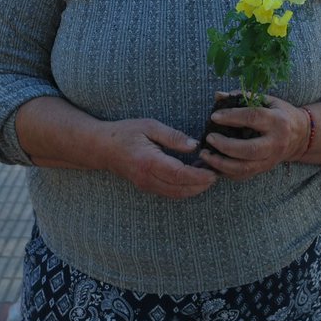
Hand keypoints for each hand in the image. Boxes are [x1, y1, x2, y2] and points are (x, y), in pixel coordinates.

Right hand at [103, 118, 217, 198]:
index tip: (214, 172)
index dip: (199, 176)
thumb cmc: (125, 133)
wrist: (103, 148)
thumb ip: (173, 136)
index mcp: (149, 162)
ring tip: (208, 173)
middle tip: (217, 173)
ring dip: (195, 188)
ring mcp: (146, 186)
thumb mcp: (149, 126)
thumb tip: (195, 145)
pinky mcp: (147, 187)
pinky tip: (194, 176)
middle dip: (202, 185)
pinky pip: (170, 192)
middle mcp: (147, 179)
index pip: (179, 175)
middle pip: (181, 189)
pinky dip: (185, 188)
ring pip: (177, 194)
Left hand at [198, 95, 309, 179]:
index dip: (232, 117)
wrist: (300, 135)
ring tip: (205, 155)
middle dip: (226, 145)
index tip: (214, 116)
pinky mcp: (265, 169)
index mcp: (278, 121)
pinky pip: (243, 175)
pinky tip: (212, 164)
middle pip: (250, 149)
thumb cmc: (280, 114)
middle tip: (209, 138)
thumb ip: (242, 97)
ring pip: (245, 167)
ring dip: (221, 163)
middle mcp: (276, 143)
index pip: (253, 118)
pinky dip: (225, 172)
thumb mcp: (267, 100)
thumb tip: (218, 95)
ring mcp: (271, 159)